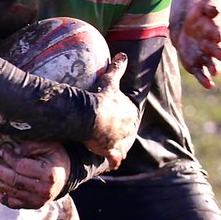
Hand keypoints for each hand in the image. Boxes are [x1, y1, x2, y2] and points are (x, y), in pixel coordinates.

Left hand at [0, 140, 70, 208]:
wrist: (67, 176)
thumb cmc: (56, 157)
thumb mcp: (50, 146)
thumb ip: (32, 146)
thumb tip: (15, 150)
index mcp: (48, 174)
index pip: (22, 167)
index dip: (9, 158)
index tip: (1, 151)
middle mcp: (43, 190)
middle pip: (14, 181)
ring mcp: (38, 200)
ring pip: (12, 193)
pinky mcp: (33, 205)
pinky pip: (14, 204)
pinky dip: (2, 198)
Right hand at [84, 54, 136, 168]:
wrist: (92, 116)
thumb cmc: (100, 98)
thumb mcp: (109, 81)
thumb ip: (117, 68)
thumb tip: (123, 54)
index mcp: (129, 112)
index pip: (128, 115)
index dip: (122, 117)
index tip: (116, 118)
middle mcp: (128, 128)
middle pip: (127, 131)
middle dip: (123, 133)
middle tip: (114, 135)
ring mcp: (120, 140)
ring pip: (123, 145)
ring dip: (119, 148)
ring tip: (115, 149)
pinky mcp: (111, 151)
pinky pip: (115, 159)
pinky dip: (114, 161)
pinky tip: (113, 165)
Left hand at [174, 0, 220, 88]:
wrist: (186, 17)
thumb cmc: (199, 8)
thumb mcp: (203, 3)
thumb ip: (209, 6)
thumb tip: (216, 9)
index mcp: (216, 27)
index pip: (219, 31)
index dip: (218, 33)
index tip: (218, 35)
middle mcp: (212, 43)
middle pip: (217, 49)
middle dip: (218, 52)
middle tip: (220, 54)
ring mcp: (204, 53)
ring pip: (211, 63)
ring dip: (214, 67)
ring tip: (215, 72)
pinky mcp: (194, 62)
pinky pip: (200, 72)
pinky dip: (204, 79)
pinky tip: (209, 85)